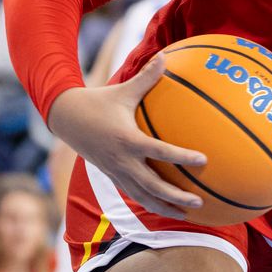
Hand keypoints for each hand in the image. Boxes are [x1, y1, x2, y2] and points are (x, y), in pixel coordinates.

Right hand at [47, 54, 207, 218]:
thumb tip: (166, 57)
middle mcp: (122, 161)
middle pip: (153, 186)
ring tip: (187, 214)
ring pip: (143, 196)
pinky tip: (166, 207)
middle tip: (199, 202)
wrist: (67, 119)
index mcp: (128, 140)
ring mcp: (116, 172)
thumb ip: (146, 77)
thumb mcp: (122, 90)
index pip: (160, 152)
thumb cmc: (98, 101)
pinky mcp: (112, 176)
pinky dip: (150, 202)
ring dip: (165, 207)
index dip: (182, 157)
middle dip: (176, 197)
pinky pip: (134, 194)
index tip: (204, 160)